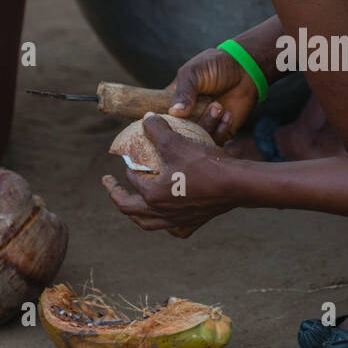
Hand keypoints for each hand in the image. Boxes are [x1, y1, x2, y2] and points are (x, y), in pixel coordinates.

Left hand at [103, 115, 233, 239]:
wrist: (236, 184)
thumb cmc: (205, 163)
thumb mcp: (176, 142)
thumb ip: (157, 130)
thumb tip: (145, 118)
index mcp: (152, 194)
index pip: (132, 179)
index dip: (127, 166)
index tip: (127, 157)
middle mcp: (161, 213)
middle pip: (130, 208)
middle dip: (116, 195)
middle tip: (111, 184)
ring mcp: (177, 221)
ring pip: (148, 223)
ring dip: (137, 213)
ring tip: (133, 205)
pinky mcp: (193, 224)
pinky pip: (174, 229)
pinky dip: (167, 224)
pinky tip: (168, 218)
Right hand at [168, 47, 257, 143]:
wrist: (245, 69)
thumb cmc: (215, 66)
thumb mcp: (193, 73)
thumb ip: (184, 92)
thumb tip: (174, 113)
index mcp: (173, 103)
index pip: (159, 119)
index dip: (158, 124)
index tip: (162, 123)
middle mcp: (186, 118)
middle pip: (177, 135)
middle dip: (185, 129)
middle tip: (195, 114)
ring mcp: (203, 126)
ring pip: (197, 140)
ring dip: (207, 124)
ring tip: (217, 106)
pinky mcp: (221, 132)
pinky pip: (216, 141)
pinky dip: (220, 130)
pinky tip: (227, 113)